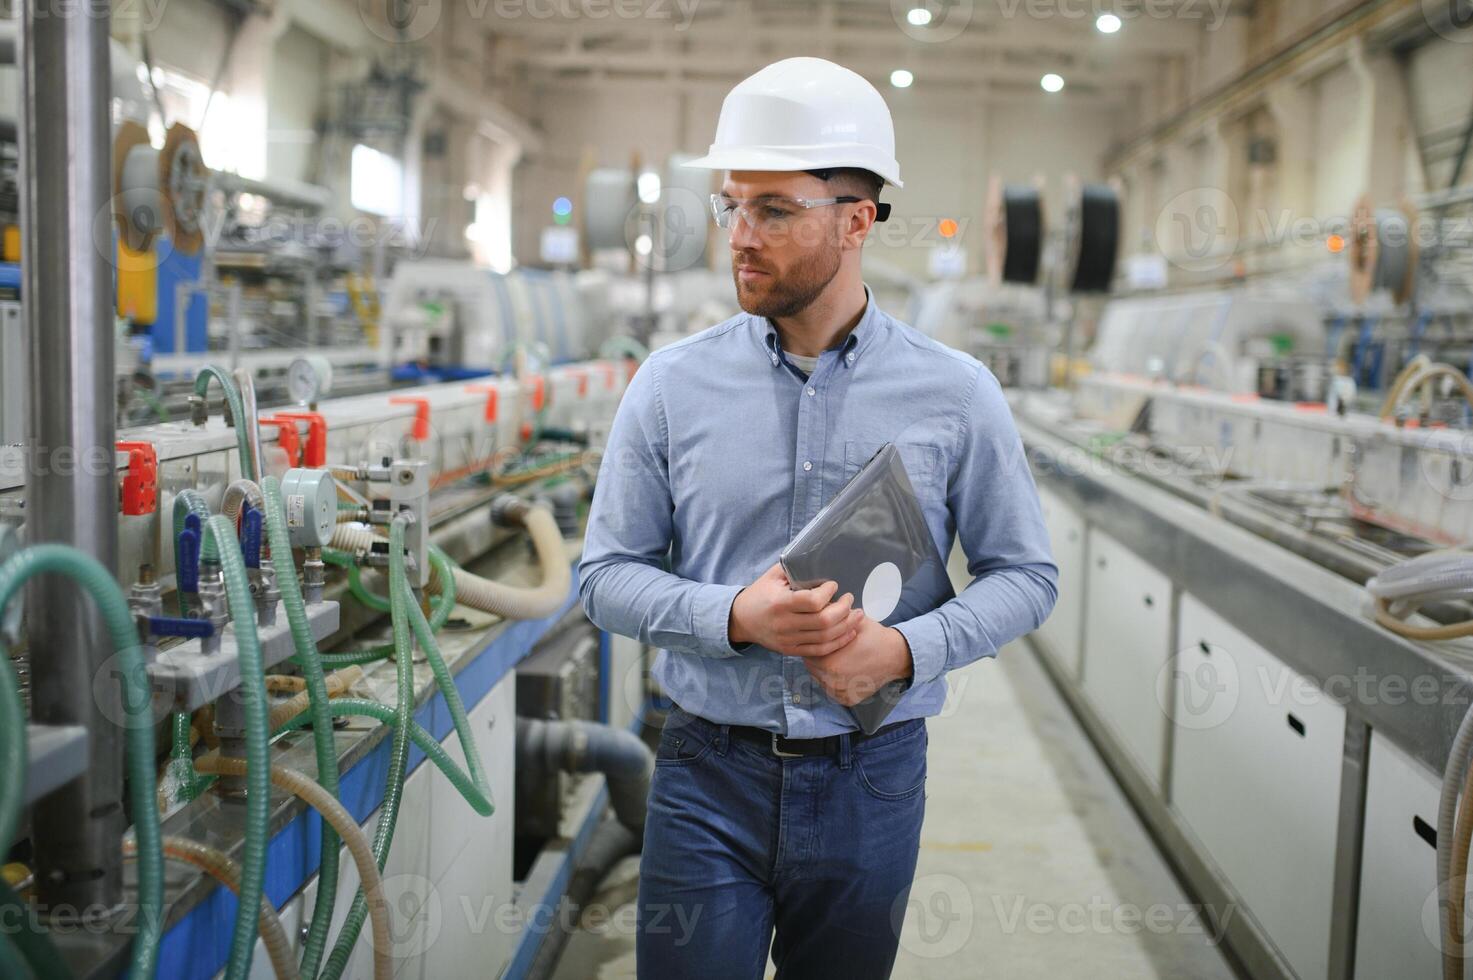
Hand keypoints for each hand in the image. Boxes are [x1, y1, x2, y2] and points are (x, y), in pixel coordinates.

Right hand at [728, 562, 863, 656]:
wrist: (740, 620)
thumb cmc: (759, 593)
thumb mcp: (772, 576)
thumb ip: (794, 569)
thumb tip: (819, 559)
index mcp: (780, 603)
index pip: (813, 601)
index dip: (828, 593)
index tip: (833, 585)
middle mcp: (785, 624)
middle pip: (823, 621)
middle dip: (844, 609)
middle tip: (850, 599)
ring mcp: (788, 640)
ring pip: (825, 638)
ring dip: (846, 626)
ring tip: (858, 615)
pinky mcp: (791, 650)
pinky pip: (819, 651)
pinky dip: (838, 642)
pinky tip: (850, 633)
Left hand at [803, 616, 913, 706]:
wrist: (896, 655)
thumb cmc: (874, 637)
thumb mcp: (853, 621)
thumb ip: (833, 617)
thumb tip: (818, 609)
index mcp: (829, 663)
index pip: (808, 652)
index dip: (814, 643)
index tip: (822, 638)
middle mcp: (832, 682)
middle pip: (813, 667)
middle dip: (818, 656)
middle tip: (831, 648)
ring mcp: (840, 693)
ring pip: (821, 679)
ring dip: (825, 670)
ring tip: (839, 658)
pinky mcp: (848, 700)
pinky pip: (833, 690)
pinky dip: (836, 681)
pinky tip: (845, 670)